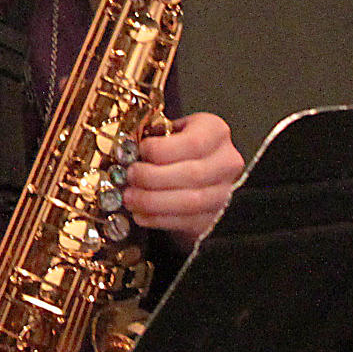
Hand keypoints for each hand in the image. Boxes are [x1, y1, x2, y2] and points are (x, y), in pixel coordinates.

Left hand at [123, 111, 243, 245]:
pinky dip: (158, 219)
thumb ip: (154, 135)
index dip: (161, 149)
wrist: (201, 171)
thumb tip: (126, 148)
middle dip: (152, 177)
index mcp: (215, 132)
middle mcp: (226, 162)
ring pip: (190, 202)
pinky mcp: (214, 217)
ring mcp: (224, 192)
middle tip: (129, 176)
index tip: (139, 151)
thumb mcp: (171, 130)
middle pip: (192, 174)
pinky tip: (140, 214)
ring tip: (129, 197)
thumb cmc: (179, 145)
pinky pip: (186, 221)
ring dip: (153, 202)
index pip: (193, 143)